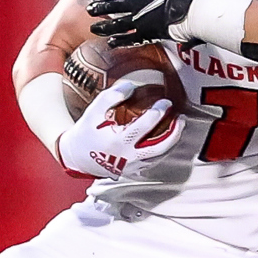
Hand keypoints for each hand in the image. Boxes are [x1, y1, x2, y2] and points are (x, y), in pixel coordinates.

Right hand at [56, 77, 183, 179]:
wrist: (77, 157)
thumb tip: (132, 86)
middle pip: (160, 147)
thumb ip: (112, 96)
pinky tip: (167, 138)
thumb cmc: (87, 132)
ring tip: (178, 126)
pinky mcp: (133, 171)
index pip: (144, 126)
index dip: (158, 112)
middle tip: (181, 118)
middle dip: (175, 131)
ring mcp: (131, 167)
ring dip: (172, 141)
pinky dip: (163, 150)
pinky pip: (154, 161)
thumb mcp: (94, 111)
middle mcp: (127, 157)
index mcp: (117, 141)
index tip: (165, 102)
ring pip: (160, 156)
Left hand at [82, 0, 208, 46]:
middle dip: (101, 7)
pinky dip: (120, 41)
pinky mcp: (149, 34)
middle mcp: (137, 4)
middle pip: (113, 5)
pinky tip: (112, 43)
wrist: (195, 11)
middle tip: (90, 9)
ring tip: (94, 28)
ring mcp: (141, 21)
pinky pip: (131, 39)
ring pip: (117, 24)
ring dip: (105, 26)